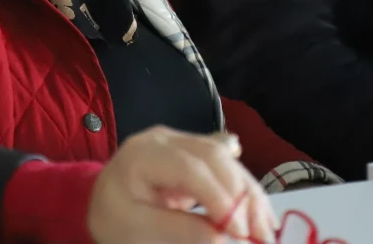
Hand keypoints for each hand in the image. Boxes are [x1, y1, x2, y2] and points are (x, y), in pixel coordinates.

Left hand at [87, 127, 276, 243]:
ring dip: (250, 192)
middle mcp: (166, 139)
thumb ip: (178, 230)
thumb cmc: (116, 217)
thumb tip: (223, 237)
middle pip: (212, 157)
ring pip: (225, 157)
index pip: (187, 168)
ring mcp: (182, 140)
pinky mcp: (195, 150)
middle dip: (242, 194)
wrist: (106, 201)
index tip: (238, 230)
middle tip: (261, 233)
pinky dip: (245, 184)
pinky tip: (260, 204)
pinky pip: (225, 160)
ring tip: (266, 227)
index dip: (217, 196)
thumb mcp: (136, 230)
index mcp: (143, 154)